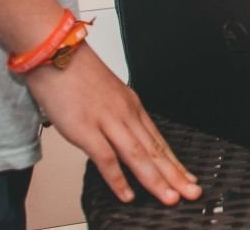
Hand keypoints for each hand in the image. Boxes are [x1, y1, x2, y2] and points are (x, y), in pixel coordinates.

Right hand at [26, 44, 201, 205]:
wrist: (56, 51)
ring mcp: (107, 121)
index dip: (174, 161)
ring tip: (171, 197)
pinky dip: (118, 178)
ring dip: (156, 180)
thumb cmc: (75, 72)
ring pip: (138, 155)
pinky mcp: (86, 128)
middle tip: (193, 192)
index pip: (158, 139)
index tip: (188, 177)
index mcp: (131, 106)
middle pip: (155, 149)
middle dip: (175, 174)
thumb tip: (120, 137)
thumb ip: (114, 117)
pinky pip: (106, 157)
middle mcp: (125, 113)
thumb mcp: (106, 94)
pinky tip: (128, 194)